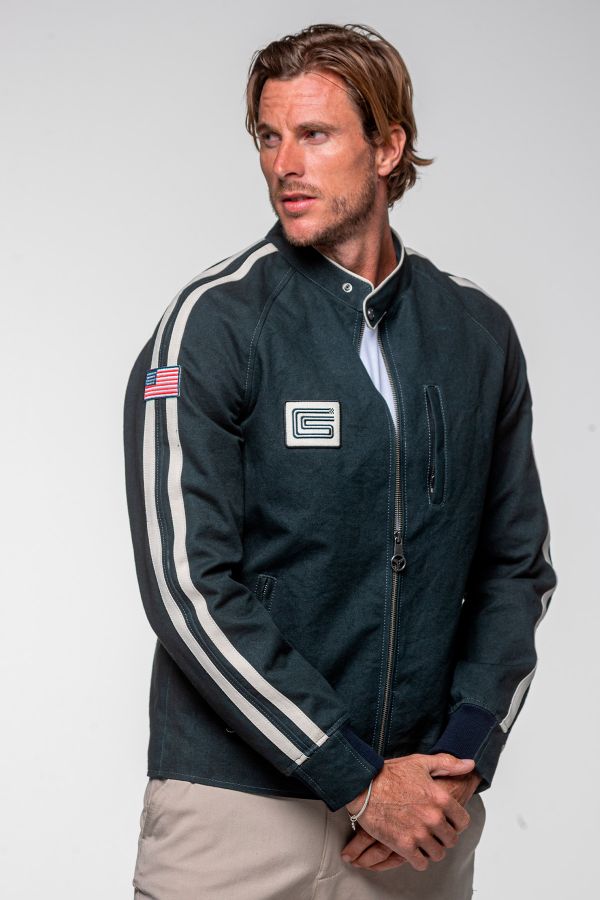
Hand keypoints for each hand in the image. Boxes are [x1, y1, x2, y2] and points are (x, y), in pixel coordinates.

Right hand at [341, 753, 474, 871]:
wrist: (363, 785)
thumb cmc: (390, 773)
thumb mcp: (421, 762)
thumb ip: (448, 764)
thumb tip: (470, 764)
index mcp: (441, 798)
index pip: (463, 821)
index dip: (456, 822)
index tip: (447, 821)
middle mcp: (433, 818)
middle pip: (451, 840)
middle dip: (443, 836)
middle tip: (432, 831)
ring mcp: (419, 833)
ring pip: (437, 854)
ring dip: (431, 849)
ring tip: (422, 841)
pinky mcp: (403, 845)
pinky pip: (421, 863)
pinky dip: (418, 859)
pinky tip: (412, 849)